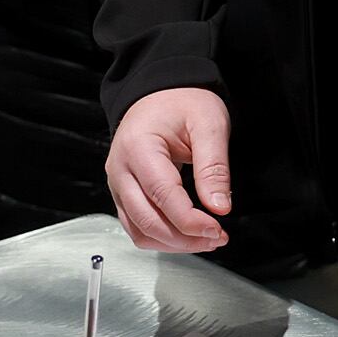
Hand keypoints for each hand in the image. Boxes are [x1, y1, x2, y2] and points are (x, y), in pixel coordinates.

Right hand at [105, 86, 232, 251]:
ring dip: (173, 243)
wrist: (161, 93)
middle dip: (184, 238)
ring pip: (139, 231)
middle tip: (217, 237)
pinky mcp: (123, 193)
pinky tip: (187, 234)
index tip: (217, 229)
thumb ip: (213, 167)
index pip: (163, 196)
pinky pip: (137, 226)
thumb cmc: (182, 102)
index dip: (190, 221)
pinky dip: (162, 237)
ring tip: (206, 239)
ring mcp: (118, 183)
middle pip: (147, 221)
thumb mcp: (209, 124)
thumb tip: (219, 207)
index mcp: (138, 147)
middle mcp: (120, 169)